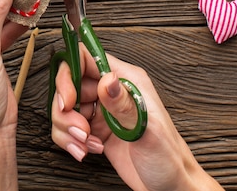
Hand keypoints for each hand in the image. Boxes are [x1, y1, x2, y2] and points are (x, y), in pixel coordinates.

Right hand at [51, 45, 223, 190]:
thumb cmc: (168, 158)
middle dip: (66, 110)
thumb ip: (124, 104)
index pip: (86, 58)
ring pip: (66, 108)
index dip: (69, 75)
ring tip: (85, 144)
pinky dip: (70, 141)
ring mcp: (102, 110)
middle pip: (70, 85)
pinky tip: (87, 150)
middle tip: (80, 129)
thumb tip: (108, 79)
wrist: (171, 186)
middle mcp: (111, 92)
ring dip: (67, 129)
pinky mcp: (95, 129)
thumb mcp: (147, 130)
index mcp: (126, 80)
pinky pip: (68, 128)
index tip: (69, 101)